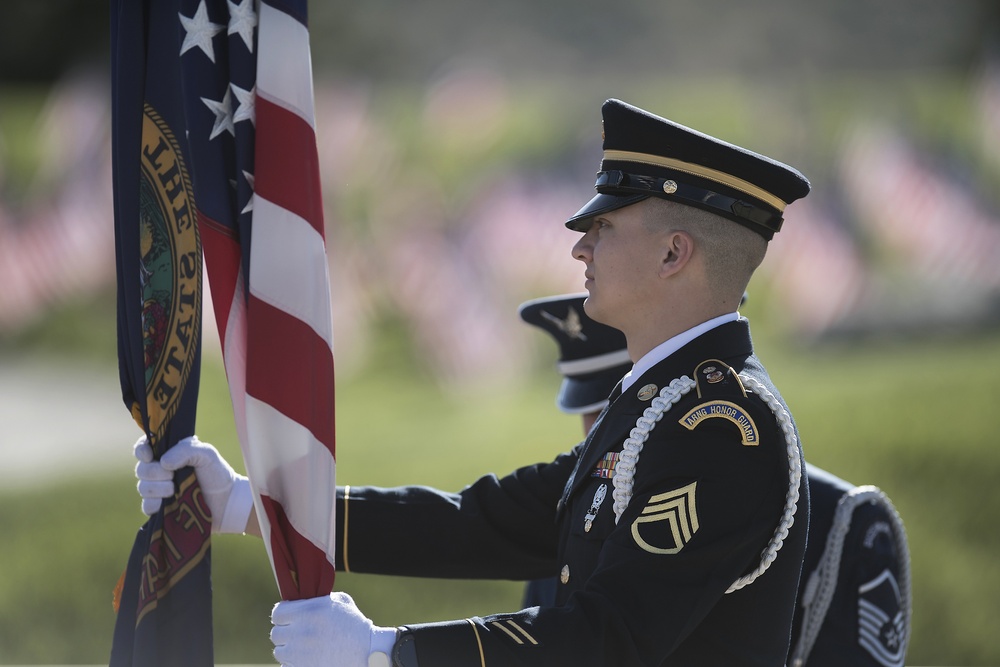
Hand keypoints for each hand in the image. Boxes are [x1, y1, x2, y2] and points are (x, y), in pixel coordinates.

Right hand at [133, 435, 253, 532]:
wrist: (226, 501)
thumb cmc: (217, 473)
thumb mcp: (206, 454)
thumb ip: (185, 451)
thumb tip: (163, 462)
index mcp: (169, 454)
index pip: (143, 448)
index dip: (141, 451)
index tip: (149, 456)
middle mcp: (160, 471)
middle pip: (141, 469)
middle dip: (154, 472)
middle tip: (172, 475)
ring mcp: (158, 490)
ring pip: (143, 488)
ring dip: (157, 488)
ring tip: (174, 490)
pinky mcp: (160, 508)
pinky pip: (147, 506)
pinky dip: (155, 504)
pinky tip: (167, 502)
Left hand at [271, 592, 397, 666]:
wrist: (368, 652)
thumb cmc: (355, 625)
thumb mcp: (341, 602)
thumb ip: (318, 598)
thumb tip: (301, 598)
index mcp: (310, 611)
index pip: (278, 613)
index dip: (283, 615)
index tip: (289, 618)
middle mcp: (302, 631)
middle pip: (276, 633)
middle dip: (286, 633)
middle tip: (299, 634)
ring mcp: (301, 653)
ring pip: (279, 651)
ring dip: (289, 649)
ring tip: (305, 648)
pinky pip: (286, 665)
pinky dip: (293, 663)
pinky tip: (308, 659)